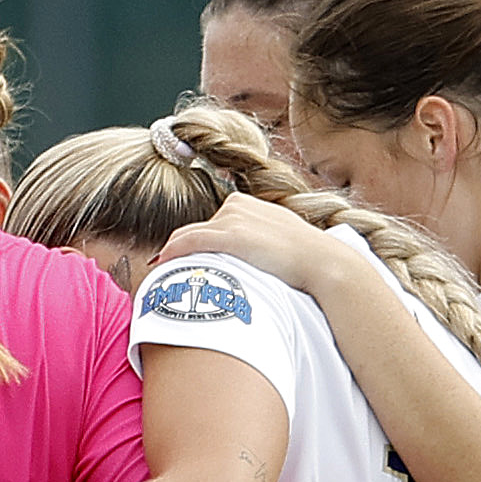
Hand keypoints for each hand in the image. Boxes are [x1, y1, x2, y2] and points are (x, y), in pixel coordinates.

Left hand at [158, 192, 354, 294]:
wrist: (321, 262)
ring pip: (188, 236)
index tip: (179, 263)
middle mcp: (236, 206)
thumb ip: (257, 244)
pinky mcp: (230, 235)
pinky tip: (160, 264)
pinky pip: (189, 242)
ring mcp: (232, 218)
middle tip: (164, 273)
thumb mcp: (278, 241)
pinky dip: (172, 252)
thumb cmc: (304, 259)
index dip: (193, 246)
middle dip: (178, 251)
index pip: (210, 225)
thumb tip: (248, 263)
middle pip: (196, 230)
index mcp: (246, 205)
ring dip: (172, 256)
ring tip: (160, 277)